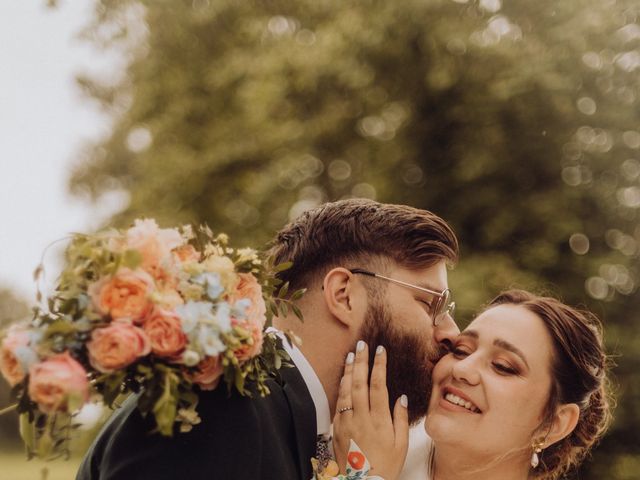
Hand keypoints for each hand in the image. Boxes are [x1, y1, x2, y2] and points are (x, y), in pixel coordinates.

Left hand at [332, 341, 408, 479]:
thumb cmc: (384, 465)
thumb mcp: (400, 445)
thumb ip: (400, 419)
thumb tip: (400, 397)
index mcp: (379, 421)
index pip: (378, 386)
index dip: (379, 366)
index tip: (381, 350)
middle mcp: (361, 418)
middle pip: (360, 383)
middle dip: (362, 361)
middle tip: (362, 344)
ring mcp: (346, 422)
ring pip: (346, 390)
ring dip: (349, 371)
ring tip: (352, 355)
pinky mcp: (336, 427)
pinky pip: (338, 402)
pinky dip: (341, 387)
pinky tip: (344, 377)